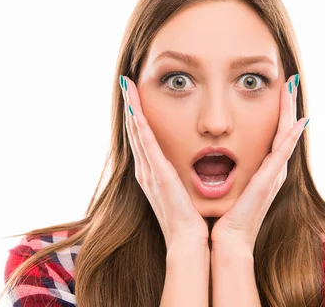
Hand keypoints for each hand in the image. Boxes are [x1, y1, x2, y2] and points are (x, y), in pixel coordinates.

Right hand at [120, 75, 208, 250]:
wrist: (190, 242)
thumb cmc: (191, 219)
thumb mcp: (186, 191)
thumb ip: (185, 175)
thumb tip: (198, 161)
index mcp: (154, 173)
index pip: (144, 138)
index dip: (138, 116)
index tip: (136, 95)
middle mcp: (147, 170)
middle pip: (135, 131)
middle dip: (130, 105)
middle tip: (126, 82)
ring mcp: (149, 172)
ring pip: (136, 132)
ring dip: (131, 107)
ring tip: (126, 85)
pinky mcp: (156, 174)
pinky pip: (145, 142)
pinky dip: (138, 123)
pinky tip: (135, 106)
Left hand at [210, 73, 308, 253]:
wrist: (229, 239)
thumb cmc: (225, 214)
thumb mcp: (225, 184)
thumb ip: (226, 168)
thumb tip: (214, 151)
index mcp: (263, 169)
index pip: (274, 133)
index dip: (278, 112)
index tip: (279, 90)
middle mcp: (273, 169)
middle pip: (285, 129)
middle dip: (287, 104)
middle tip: (290, 81)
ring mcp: (274, 175)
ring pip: (287, 135)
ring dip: (290, 110)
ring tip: (291, 88)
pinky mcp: (270, 181)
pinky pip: (283, 153)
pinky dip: (292, 136)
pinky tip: (298, 121)